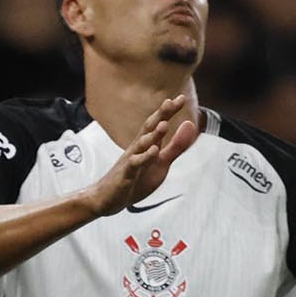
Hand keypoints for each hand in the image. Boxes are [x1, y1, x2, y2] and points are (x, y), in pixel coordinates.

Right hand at [84, 95, 199, 216]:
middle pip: (149, 129)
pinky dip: (144, 158)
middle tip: (170, 102)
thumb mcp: (162, 163)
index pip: (159, 124)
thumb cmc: (135, 179)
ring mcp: (130, 161)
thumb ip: (176, 145)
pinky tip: (154, 151)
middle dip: (160, 115)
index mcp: (147, 145)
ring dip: (152, 135)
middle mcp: (137, 149)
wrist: (106, 199)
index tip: (182, 97)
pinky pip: (135, 165)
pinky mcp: (125, 175)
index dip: (169, 111)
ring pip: (141, 145)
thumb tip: (189, 125)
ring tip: (164, 124)